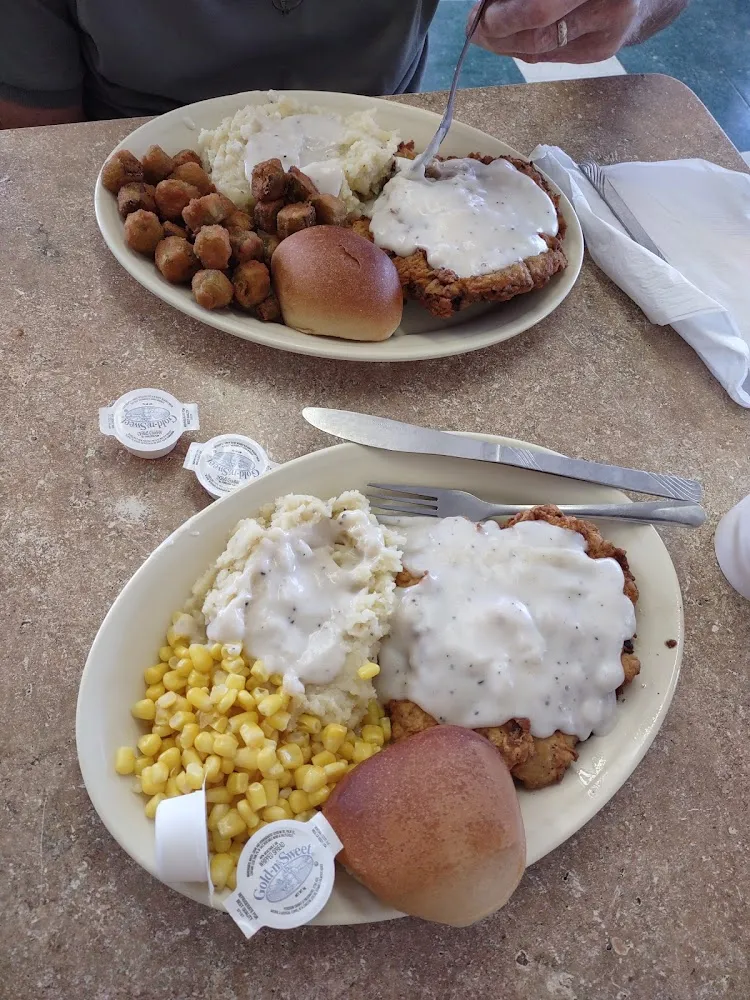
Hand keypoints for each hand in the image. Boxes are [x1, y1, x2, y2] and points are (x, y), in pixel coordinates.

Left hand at [471, 0, 687, 63]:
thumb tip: (484, 10)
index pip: (539, 5)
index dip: (504, 12)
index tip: (479, 14)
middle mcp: (608, 0)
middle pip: (539, 25)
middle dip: (500, 29)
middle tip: (477, 29)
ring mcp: (608, 29)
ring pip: (542, 47)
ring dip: (506, 44)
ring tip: (487, 36)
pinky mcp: (602, 51)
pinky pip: (550, 55)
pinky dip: (525, 49)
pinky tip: (513, 42)